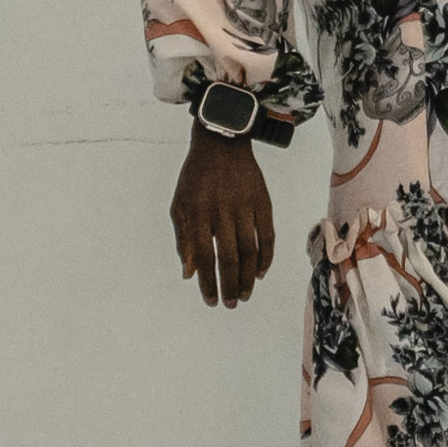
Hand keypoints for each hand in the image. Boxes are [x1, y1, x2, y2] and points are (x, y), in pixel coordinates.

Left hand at [171, 130, 277, 309]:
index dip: (208, 282)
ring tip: (245, 294)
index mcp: (197, 213)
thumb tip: (188, 273)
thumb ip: (183, 240)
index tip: (211, 301)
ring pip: (250, 250)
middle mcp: (221, 211)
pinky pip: (268, 234)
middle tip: (231, 304)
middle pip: (229, 258)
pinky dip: (266, 256)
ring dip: (249, 277)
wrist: (222, 142)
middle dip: (230, 285)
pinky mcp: (262, 201)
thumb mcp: (179, 205)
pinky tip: (261, 272)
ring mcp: (244, 206)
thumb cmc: (196, 177)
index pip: (204, 257)